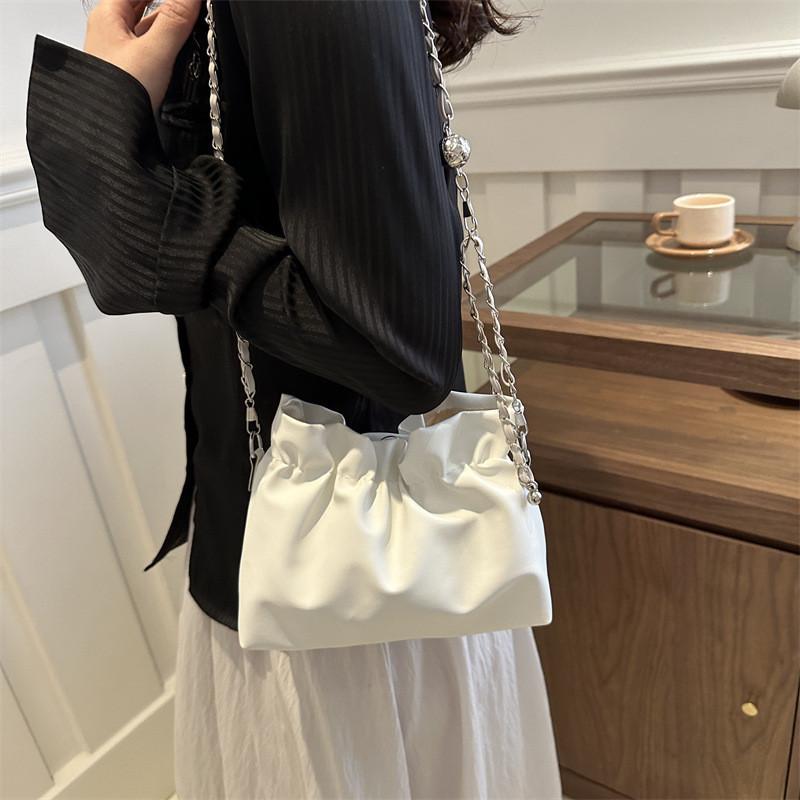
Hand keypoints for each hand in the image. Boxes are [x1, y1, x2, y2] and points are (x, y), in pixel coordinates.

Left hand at [83, 0, 201, 111]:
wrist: (110, 137)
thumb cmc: (115, 96)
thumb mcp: (155, 52)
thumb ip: (176, 19)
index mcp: (108, 16)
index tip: (188, 2)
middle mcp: (112, 33)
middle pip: (144, 5)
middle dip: (169, 7)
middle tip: (192, 10)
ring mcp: (121, 55)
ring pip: (149, 29)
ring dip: (171, 27)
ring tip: (193, 27)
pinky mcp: (132, 75)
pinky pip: (152, 53)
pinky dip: (168, 49)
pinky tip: (182, 55)